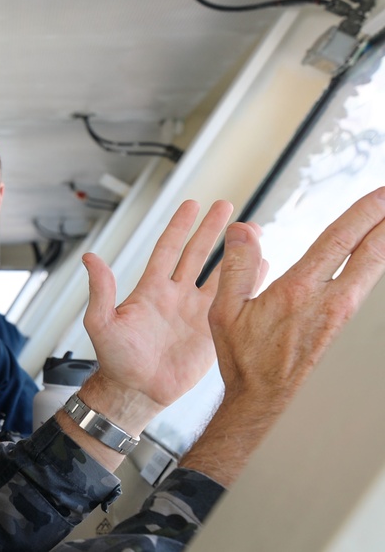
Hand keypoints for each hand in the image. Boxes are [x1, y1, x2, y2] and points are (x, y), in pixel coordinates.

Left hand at [80, 200, 232, 423]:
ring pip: (220, 274)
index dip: (180, 227)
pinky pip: (232, 303)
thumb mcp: (102, 323)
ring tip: (252, 232)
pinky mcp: (212, 331)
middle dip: (212, 229)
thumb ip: (100, 291)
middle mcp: (175, 295)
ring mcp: (195, 312)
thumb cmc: (115, 360)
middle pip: (197, 254)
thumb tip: (89, 257)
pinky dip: (248, 285)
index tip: (192, 204)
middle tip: (227, 205)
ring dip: (235, 253)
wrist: (137, 391)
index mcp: (151, 289)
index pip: (169, 249)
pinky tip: (263, 268)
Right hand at [209, 186, 384, 406]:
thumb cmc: (244, 358)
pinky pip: (365, 286)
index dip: (363, 214)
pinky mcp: (341, 326)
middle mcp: (327, 301)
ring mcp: (339, 315)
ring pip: (374, 270)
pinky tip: (375, 260)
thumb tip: (242, 229)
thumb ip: (236, 266)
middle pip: (371, 253)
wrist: (263, 399)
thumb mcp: (224, 311)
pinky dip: (376, 264)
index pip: (338, 241)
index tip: (380, 194)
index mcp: (297, 292)